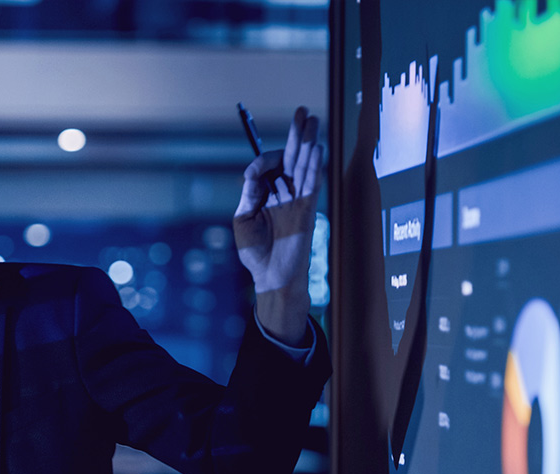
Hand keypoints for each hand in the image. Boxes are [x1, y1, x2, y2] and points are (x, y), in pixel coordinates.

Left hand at [233, 106, 322, 344]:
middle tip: (303, 111)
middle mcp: (284, 193)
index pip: (270, 166)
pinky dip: (315, 166)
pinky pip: (312, 184)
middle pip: (292, 157)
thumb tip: (253, 172)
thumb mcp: (243, 219)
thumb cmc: (255, 252)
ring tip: (312, 120)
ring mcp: (297, 200)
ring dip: (308, 143)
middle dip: (296, 134)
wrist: (270, 276)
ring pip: (304, 165)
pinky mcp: (307, 210)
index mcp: (267, 194)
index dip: (264, 161)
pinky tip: (317, 149)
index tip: (254, 174)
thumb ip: (249, 193)